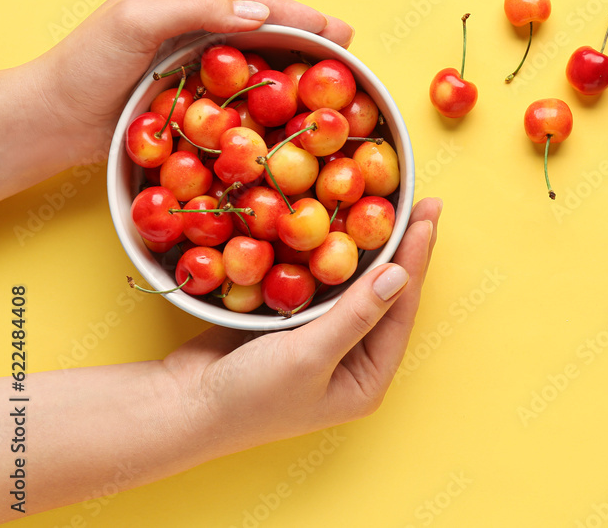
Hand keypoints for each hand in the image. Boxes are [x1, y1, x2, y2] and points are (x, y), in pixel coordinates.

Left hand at [37, 0, 354, 159]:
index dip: (295, 13)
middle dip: (306, 35)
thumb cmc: (90, 64)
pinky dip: (271, 98)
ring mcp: (197, 62)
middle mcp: (194, 24)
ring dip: (294, 66)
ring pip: (256, 59)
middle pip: (261, 27)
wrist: (58, 120)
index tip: (334, 28)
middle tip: (348, 46)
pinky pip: (243, 93)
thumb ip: (197, 8)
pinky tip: (295, 107)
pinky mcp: (197, 97)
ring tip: (333, 75)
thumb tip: (260, 14)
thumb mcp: (138, 20)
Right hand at [162, 197, 441, 451]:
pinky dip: (331, 251)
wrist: (179, 406)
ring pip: (355, 283)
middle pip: (385, 293)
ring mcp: (323, 339)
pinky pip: (321, 280)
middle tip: (422, 202)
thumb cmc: (248, 396)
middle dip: (401, 248)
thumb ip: (356, 315)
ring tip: (391, 205)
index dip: (416, 259)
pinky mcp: (293, 322)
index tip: (428, 215)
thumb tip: (401, 273)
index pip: (401, 309)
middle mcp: (352, 359)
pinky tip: (342, 221)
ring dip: (369, 246)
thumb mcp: (308, 356)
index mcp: (367, 377)